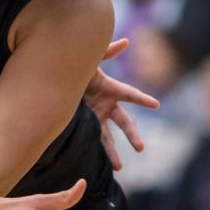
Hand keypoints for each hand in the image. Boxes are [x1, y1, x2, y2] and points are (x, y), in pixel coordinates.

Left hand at [85, 39, 159, 169]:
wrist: (53, 79)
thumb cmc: (73, 67)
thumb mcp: (89, 60)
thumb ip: (107, 51)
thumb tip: (126, 41)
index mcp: (111, 89)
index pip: (131, 94)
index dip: (142, 99)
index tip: (156, 105)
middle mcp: (106, 105)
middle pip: (125, 122)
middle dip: (133, 135)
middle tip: (140, 148)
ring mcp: (96, 116)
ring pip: (108, 137)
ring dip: (113, 152)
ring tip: (118, 168)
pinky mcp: (84, 124)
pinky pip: (92, 138)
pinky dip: (94, 150)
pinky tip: (97, 163)